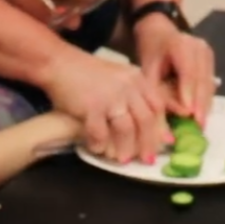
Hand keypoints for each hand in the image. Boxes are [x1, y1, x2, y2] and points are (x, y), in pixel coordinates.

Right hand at [42, 48, 171, 164]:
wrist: (60, 63)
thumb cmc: (89, 75)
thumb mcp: (119, 79)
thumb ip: (136, 98)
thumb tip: (154, 126)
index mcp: (137, 79)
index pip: (157, 106)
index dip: (161, 127)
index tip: (164, 144)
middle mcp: (127, 87)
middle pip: (145, 120)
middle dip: (148, 143)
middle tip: (146, 160)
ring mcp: (110, 97)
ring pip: (126, 129)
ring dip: (126, 148)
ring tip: (122, 159)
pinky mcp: (91, 107)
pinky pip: (100, 133)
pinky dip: (99, 144)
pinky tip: (97, 148)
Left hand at [135, 15, 216, 123]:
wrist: (159, 33)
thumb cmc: (151, 53)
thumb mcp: (148, 73)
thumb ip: (160, 94)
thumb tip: (179, 117)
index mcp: (180, 45)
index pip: (187, 72)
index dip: (189, 93)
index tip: (189, 114)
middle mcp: (199, 47)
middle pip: (202, 80)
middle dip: (201, 105)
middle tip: (198, 126)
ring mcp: (208, 54)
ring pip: (208, 84)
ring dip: (205, 105)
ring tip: (200, 126)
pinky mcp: (211, 62)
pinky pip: (209, 84)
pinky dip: (205, 100)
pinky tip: (201, 115)